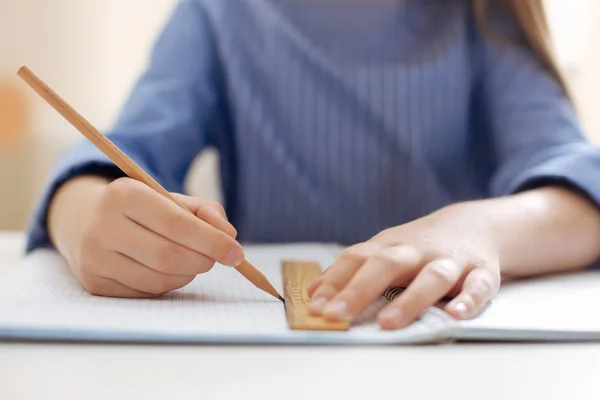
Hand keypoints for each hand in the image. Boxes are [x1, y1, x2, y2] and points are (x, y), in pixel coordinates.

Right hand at [48, 176, 243, 297]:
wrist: (85, 220)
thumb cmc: (140, 209)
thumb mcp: (170, 199)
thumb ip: (205, 212)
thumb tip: (229, 236)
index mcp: (123, 194)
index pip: (176, 224)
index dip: (212, 241)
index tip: (237, 253)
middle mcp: (102, 226)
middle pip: (169, 256)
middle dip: (204, 260)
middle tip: (219, 258)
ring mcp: (94, 258)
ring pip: (160, 279)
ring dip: (188, 274)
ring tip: (191, 260)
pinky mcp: (95, 283)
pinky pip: (147, 292)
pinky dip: (169, 283)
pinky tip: (168, 269)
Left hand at [307, 203, 500, 329]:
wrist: (473, 224)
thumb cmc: (419, 245)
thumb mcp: (383, 249)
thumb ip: (351, 270)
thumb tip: (314, 291)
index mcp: (390, 246)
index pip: (356, 259)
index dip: (334, 282)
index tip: (315, 307)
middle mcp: (417, 251)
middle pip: (386, 265)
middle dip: (358, 290)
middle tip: (336, 315)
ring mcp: (450, 261)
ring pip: (432, 277)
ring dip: (410, 299)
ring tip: (387, 322)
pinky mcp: (482, 272)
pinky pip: (479, 286)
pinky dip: (469, 300)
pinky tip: (455, 315)